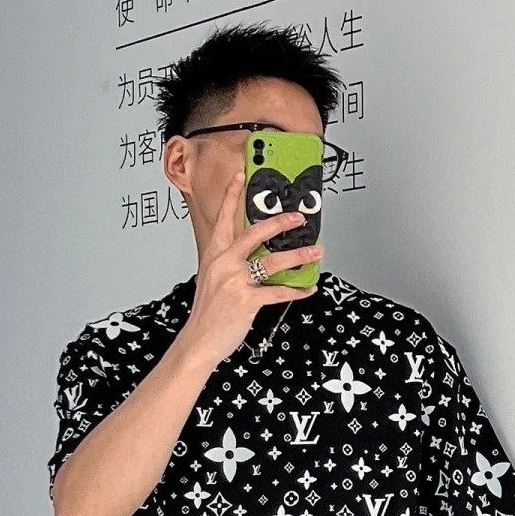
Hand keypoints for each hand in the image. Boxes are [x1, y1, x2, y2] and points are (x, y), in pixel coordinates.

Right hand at [179, 169, 324, 369]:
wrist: (199, 339)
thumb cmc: (207, 313)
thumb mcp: (212, 280)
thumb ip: (229, 264)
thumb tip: (252, 256)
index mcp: (215, 255)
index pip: (224, 218)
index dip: (233, 195)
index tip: (242, 176)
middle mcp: (224, 263)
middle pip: (255, 232)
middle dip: (280, 221)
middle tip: (298, 216)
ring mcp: (235, 281)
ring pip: (273, 261)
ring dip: (298, 255)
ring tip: (315, 251)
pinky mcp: (247, 300)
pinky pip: (279, 292)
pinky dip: (297, 291)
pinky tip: (308, 289)